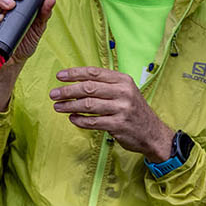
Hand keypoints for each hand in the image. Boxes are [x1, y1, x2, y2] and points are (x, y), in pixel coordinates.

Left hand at [49, 68, 174, 159]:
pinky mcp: (118, 125)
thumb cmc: (134, 111)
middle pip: (88, 88)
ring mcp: (121, 109)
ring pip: (88, 105)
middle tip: (53, 93)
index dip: (74, 73)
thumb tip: (76, 83)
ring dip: (70, 106)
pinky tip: (72, 119)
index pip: (94, 72)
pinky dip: (80, 120)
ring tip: (58, 107)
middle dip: (68, 90)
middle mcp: (123, 92)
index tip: (60, 76)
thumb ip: (105, 85)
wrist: (152, 133)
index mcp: (123, 80)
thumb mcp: (125, 91)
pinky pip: (93, 122)